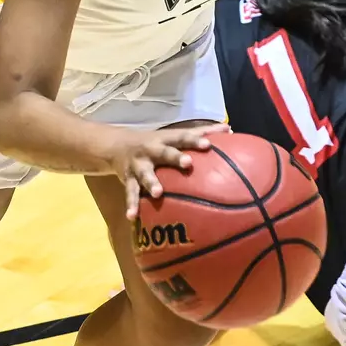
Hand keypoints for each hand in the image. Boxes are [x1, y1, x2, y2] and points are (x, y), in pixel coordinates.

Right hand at [109, 124, 229, 219]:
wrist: (117, 145)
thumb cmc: (156, 142)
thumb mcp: (174, 135)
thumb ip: (200, 133)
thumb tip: (229, 129)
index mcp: (165, 139)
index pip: (182, 137)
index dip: (195, 140)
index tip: (208, 144)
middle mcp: (151, 150)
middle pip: (164, 152)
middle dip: (175, 157)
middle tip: (188, 163)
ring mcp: (139, 164)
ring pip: (145, 173)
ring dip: (151, 183)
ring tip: (157, 193)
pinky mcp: (128, 179)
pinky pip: (130, 193)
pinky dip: (131, 204)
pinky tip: (132, 216)